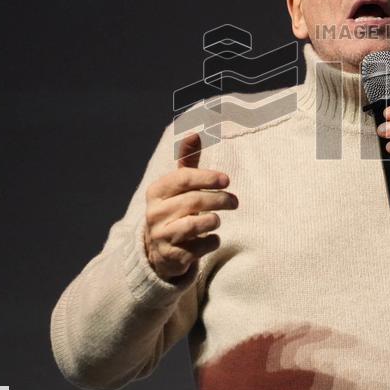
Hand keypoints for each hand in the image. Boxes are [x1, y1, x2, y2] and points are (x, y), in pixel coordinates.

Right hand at [143, 132, 236, 283]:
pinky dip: (211, 241)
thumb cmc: (175, 209)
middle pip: (194, 201)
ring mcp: (161, 236)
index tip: (226, 180)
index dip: (207, 177)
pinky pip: (200, 246)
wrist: (159, 251)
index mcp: (156, 191)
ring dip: (213, 220)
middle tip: (235, 202)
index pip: (183, 179)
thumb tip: (195, 132)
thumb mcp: (178, 186)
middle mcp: (154, 213)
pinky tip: (210, 239)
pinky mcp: (172, 257)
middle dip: (219, 200)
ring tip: (216, 219)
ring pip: (195, 225)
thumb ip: (188, 161)